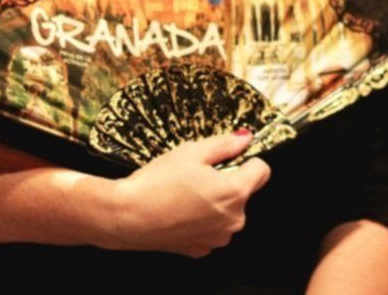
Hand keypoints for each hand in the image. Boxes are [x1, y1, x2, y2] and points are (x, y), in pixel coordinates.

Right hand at [96, 130, 271, 256]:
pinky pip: (211, 228)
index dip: (247, 160)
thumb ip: (224, 144)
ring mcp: (217, 237)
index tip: (230, 157)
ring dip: (215, 201)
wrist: (126, 216)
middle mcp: (233, 219)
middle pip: (243, 191)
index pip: (262, 170)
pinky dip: (202, 219)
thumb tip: (244, 139)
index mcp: (235, 192)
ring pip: (227, 211)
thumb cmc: (156, 184)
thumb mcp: (191, 152)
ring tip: (185, 193)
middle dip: (227, 180)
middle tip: (197, 175)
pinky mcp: (201, 248)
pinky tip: (180, 210)